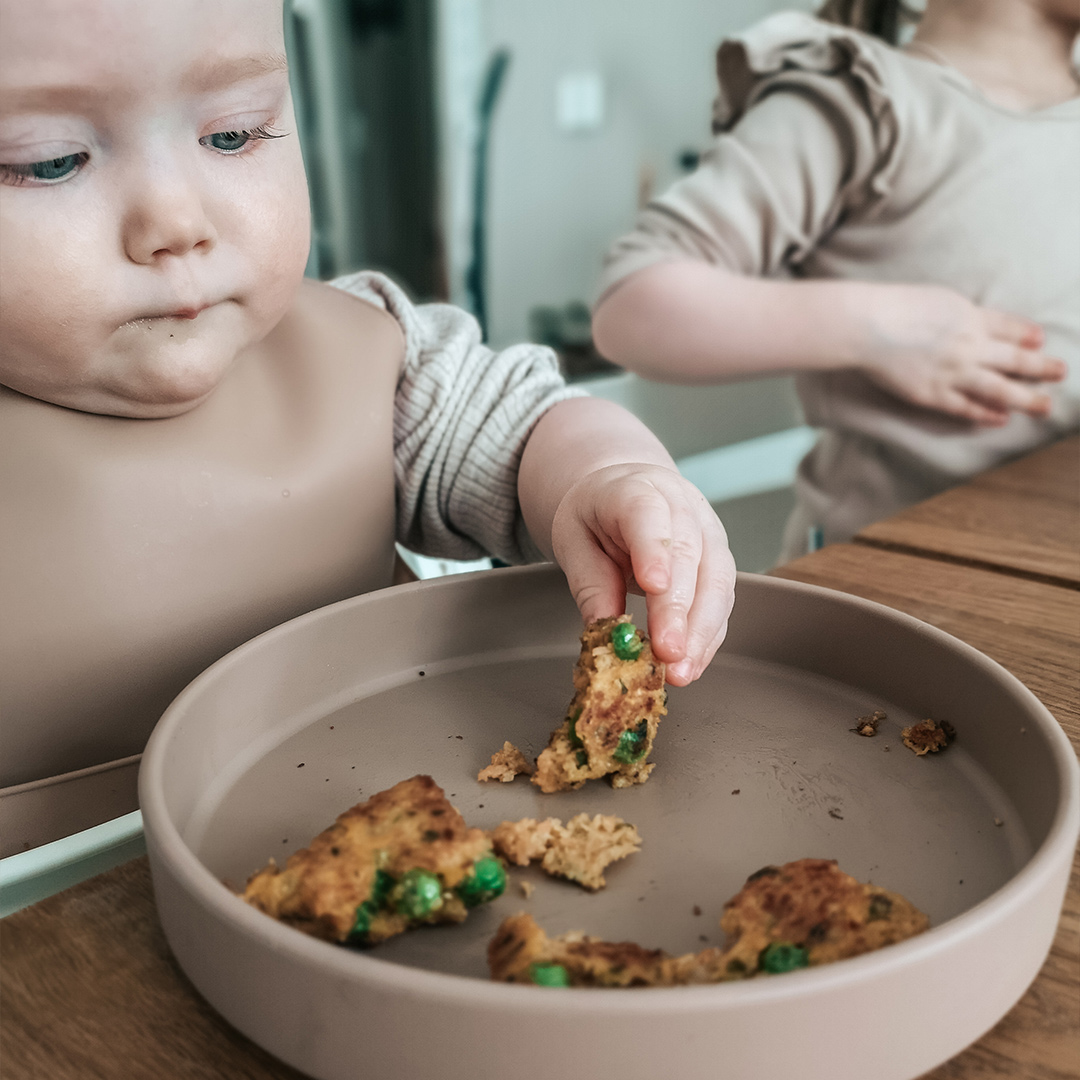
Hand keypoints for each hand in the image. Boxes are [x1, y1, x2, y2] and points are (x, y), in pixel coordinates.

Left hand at [549, 463, 736, 685]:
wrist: (624, 490)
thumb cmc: (597, 513)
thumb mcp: (573, 538)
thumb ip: (588, 581)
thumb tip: (604, 628)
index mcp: (636, 489)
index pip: (649, 514)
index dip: (654, 551)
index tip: (654, 587)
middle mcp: (682, 505)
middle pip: (689, 555)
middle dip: (680, 609)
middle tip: (668, 652)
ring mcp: (708, 532)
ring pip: (717, 581)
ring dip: (701, 632)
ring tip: (681, 671)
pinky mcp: (720, 561)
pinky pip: (722, 601)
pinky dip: (708, 636)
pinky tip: (692, 663)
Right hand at [860, 284, 1065, 424]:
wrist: (868, 327)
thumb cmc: (896, 306)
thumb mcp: (940, 298)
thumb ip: (963, 313)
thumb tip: (979, 322)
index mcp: (971, 318)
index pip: (1011, 329)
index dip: (1028, 336)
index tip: (1040, 341)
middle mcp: (970, 347)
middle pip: (1015, 359)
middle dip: (1042, 368)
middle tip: (1060, 373)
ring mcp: (953, 373)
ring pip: (1000, 389)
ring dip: (1026, 399)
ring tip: (1044, 406)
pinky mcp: (933, 394)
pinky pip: (966, 407)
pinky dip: (986, 414)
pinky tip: (1001, 418)